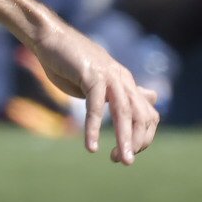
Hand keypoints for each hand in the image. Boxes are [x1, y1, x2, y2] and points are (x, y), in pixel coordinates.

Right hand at [24, 16, 157, 164]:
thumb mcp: (100, 83)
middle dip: (136, 142)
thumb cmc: (72, 62)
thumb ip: (123, 94)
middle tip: (125, 161)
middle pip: (142, 116)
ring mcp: (108, 76)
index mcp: (127, 83)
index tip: (128, 153)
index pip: (149, 114)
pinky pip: (95, 106)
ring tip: (119, 159)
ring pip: (124, 112)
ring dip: (123, 138)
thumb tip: (151, 98)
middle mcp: (123, 80)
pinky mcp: (91, 75)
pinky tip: (90, 145)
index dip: (144, 137)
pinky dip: (94, 127)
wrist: (51, 39)